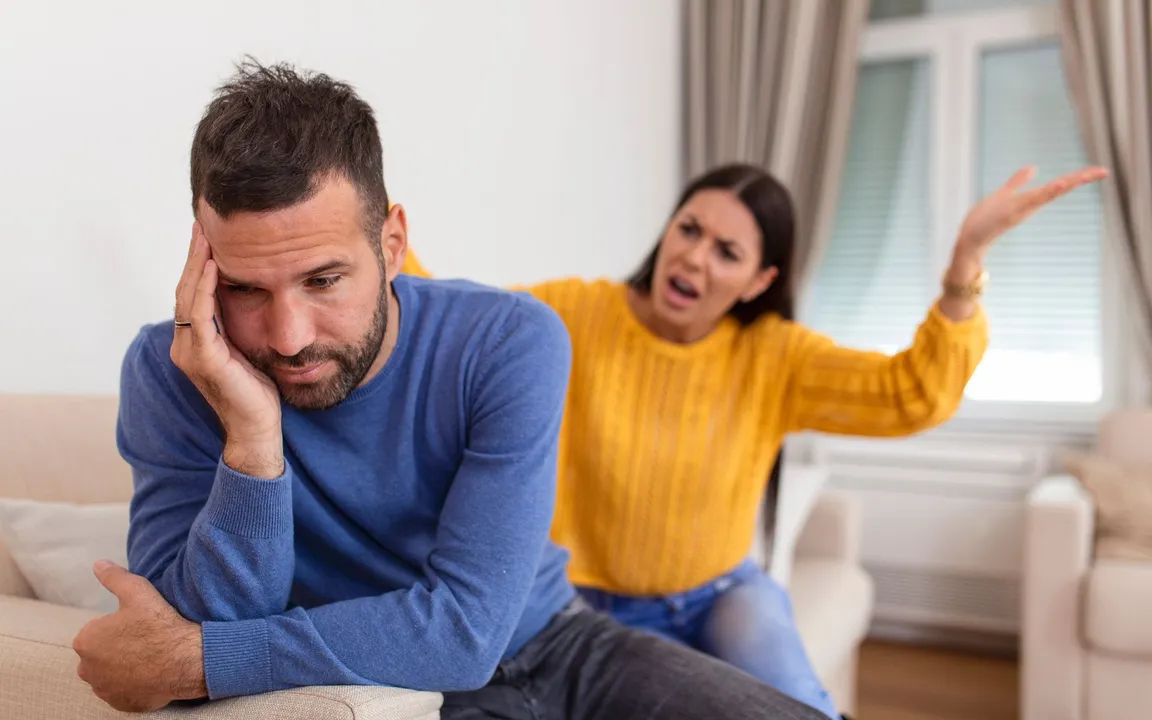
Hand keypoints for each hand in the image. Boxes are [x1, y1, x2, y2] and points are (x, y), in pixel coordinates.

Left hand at [73, 561, 206, 711]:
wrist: (186, 659)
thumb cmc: (160, 624)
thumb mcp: (138, 592)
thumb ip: (114, 577)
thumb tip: (98, 564)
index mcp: (86, 640)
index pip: (97, 631)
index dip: (119, 627)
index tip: (138, 625)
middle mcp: (87, 669)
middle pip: (101, 654)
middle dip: (116, 649)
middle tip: (144, 640)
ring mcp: (104, 690)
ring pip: (110, 674)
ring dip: (123, 668)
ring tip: (149, 657)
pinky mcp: (120, 704)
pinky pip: (122, 692)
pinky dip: (132, 685)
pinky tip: (150, 673)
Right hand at [172, 224, 283, 476]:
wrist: (259, 433)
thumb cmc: (259, 394)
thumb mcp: (249, 351)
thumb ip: (242, 326)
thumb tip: (255, 294)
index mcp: (195, 342)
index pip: (193, 293)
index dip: (199, 263)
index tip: (209, 233)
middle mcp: (185, 345)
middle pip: (185, 289)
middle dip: (195, 255)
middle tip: (202, 222)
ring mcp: (191, 353)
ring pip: (189, 298)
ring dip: (198, 265)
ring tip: (207, 236)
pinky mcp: (205, 361)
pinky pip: (201, 317)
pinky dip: (206, 290)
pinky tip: (216, 267)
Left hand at [954, 164, 1108, 261]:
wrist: (969, 241)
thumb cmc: (985, 220)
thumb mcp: (1004, 195)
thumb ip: (1018, 182)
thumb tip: (1033, 167)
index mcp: (1031, 200)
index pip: (1059, 185)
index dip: (1079, 177)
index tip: (1101, 170)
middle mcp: (1030, 206)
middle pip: (1060, 189)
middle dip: (1081, 180)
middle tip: (1105, 171)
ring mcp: (1021, 210)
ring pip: (1047, 195)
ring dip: (1064, 185)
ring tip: (1082, 176)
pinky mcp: (1009, 214)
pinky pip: (1029, 202)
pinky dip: (1044, 194)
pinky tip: (1057, 185)